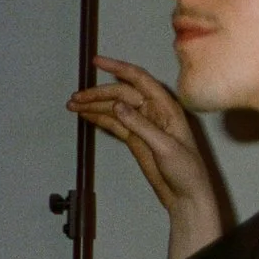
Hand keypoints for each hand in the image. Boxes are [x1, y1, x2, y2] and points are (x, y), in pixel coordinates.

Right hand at [71, 56, 224, 258]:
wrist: (186, 196)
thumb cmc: (186, 171)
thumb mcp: (165, 147)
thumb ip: (142, 126)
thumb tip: (118, 106)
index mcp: (168, 108)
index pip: (140, 80)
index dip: (118, 68)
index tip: (96, 62)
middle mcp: (155, 112)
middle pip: (122, 94)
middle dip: (98, 93)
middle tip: (74, 98)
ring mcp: (144, 125)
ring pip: (115, 108)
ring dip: (94, 105)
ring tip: (72, 105)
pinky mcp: (136, 139)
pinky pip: (114, 123)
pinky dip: (99, 118)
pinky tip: (84, 114)